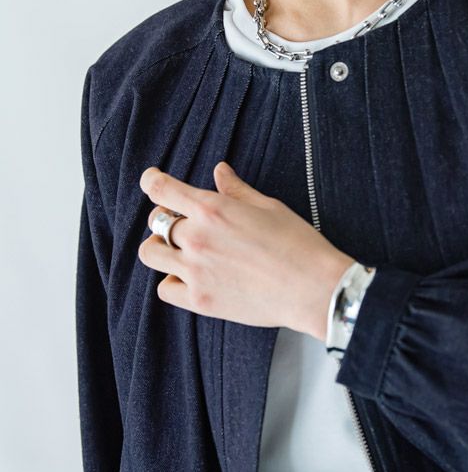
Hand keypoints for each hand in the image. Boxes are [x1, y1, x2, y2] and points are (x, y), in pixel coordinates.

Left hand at [138, 162, 355, 340]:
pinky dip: (172, 281)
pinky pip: (165, 289)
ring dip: (161, 248)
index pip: (162, 189)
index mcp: (212, 209)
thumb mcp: (268, 207)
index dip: (151, 181)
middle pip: (156, 222)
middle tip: (182, 222)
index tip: (151, 179)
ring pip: (151, 254)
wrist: (313, 288)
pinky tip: (190, 277)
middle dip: (166, 218)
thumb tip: (219, 172)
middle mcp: (197, 238)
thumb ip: (236, 190)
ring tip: (180, 250)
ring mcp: (195, 271)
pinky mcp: (200, 300)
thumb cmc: (297, 243)